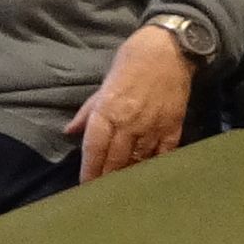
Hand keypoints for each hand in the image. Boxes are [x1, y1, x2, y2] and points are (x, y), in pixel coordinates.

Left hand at [74, 24, 197, 182]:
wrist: (171, 48)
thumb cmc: (132, 61)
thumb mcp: (105, 82)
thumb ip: (89, 110)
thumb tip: (70, 131)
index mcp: (109, 110)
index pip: (95, 147)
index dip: (89, 170)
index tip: (85, 187)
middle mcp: (130, 122)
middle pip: (115, 159)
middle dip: (106, 179)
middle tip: (100, 195)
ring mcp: (153, 127)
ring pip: (139, 161)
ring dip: (129, 177)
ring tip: (121, 192)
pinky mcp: (173, 127)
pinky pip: (163, 155)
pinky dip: (154, 168)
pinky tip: (148, 178)